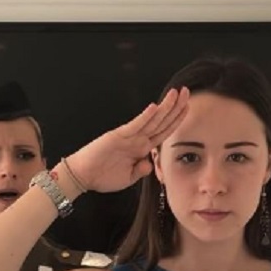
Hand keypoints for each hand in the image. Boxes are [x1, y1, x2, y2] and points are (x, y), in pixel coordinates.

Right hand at [66, 87, 189, 192]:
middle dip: (175, 107)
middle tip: (187, 92)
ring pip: (151, 120)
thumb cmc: (103, 176)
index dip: (176, 120)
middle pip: (161, 122)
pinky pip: (135, 126)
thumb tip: (150, 163)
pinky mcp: (118, 136)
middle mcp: (137, 140)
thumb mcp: (128, 178)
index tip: (187, 108)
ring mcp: (128, 137)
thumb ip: (141, 170)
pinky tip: (154, 108)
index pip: (163, 132)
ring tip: (176, 94)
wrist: (83, 176)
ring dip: (165, 107)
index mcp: (141, 149)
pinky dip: (145, 117)